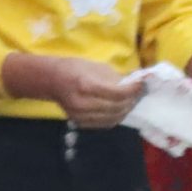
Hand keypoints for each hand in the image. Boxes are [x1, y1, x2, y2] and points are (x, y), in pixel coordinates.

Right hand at [4, 53, 140, 127]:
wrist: (51, 80)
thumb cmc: (74, 68)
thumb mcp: (95, 66)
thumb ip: (114, 78)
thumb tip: (133, 84)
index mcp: (86, 85)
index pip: (117, 93)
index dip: (132, 90)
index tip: (140, 84)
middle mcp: (83, 103)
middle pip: (117, 107)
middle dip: (131, 100)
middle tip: (138, 93)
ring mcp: (81, 115)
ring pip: (113, 118)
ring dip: (125, 110)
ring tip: (130, 101)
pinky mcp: (80, 123)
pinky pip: (105, 124)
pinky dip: (116, 117)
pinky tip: (119, 109)